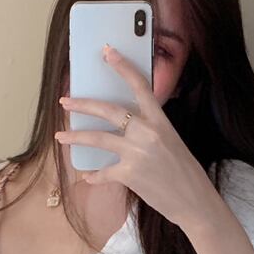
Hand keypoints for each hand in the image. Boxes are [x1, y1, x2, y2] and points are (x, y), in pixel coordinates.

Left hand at [54, 44, 207, 227]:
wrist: (194, 201)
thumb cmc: (183, 172)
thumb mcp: (170, 142)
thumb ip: (148, 130)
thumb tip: (123, 126)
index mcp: (160, 121)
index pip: (140, 86)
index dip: (122, 67)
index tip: (107, 52)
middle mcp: (147, 132)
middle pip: (109, 110)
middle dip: (83, 104)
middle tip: (65, 100)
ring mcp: (137, 153)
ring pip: (97, 138)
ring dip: (75, 137)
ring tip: (59, 136)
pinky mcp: (129, 174)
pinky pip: (103, 172)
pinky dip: (93, 176)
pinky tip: (87, 177)